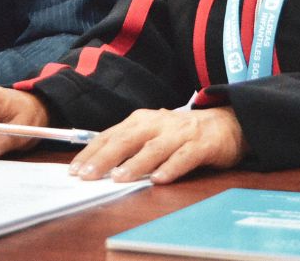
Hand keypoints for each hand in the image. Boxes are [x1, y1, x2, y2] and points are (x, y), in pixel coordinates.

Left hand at [68, 107, 246, 184]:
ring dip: (135, 163)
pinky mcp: (201, 145)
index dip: (91, 152)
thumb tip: (97, 165)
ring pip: (154, 148)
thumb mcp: (151, 134)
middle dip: (104, 158)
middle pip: (126, 140)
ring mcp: (179, 133)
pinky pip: (184, 157)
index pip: (110, 135)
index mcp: (141, 121)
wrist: (226, 122)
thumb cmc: (181, 133)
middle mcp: (157, 123)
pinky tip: (159, 179)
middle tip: (87, 175)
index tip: (74, 170)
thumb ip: (128, 147)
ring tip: (118, 178)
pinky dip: (171, 167)